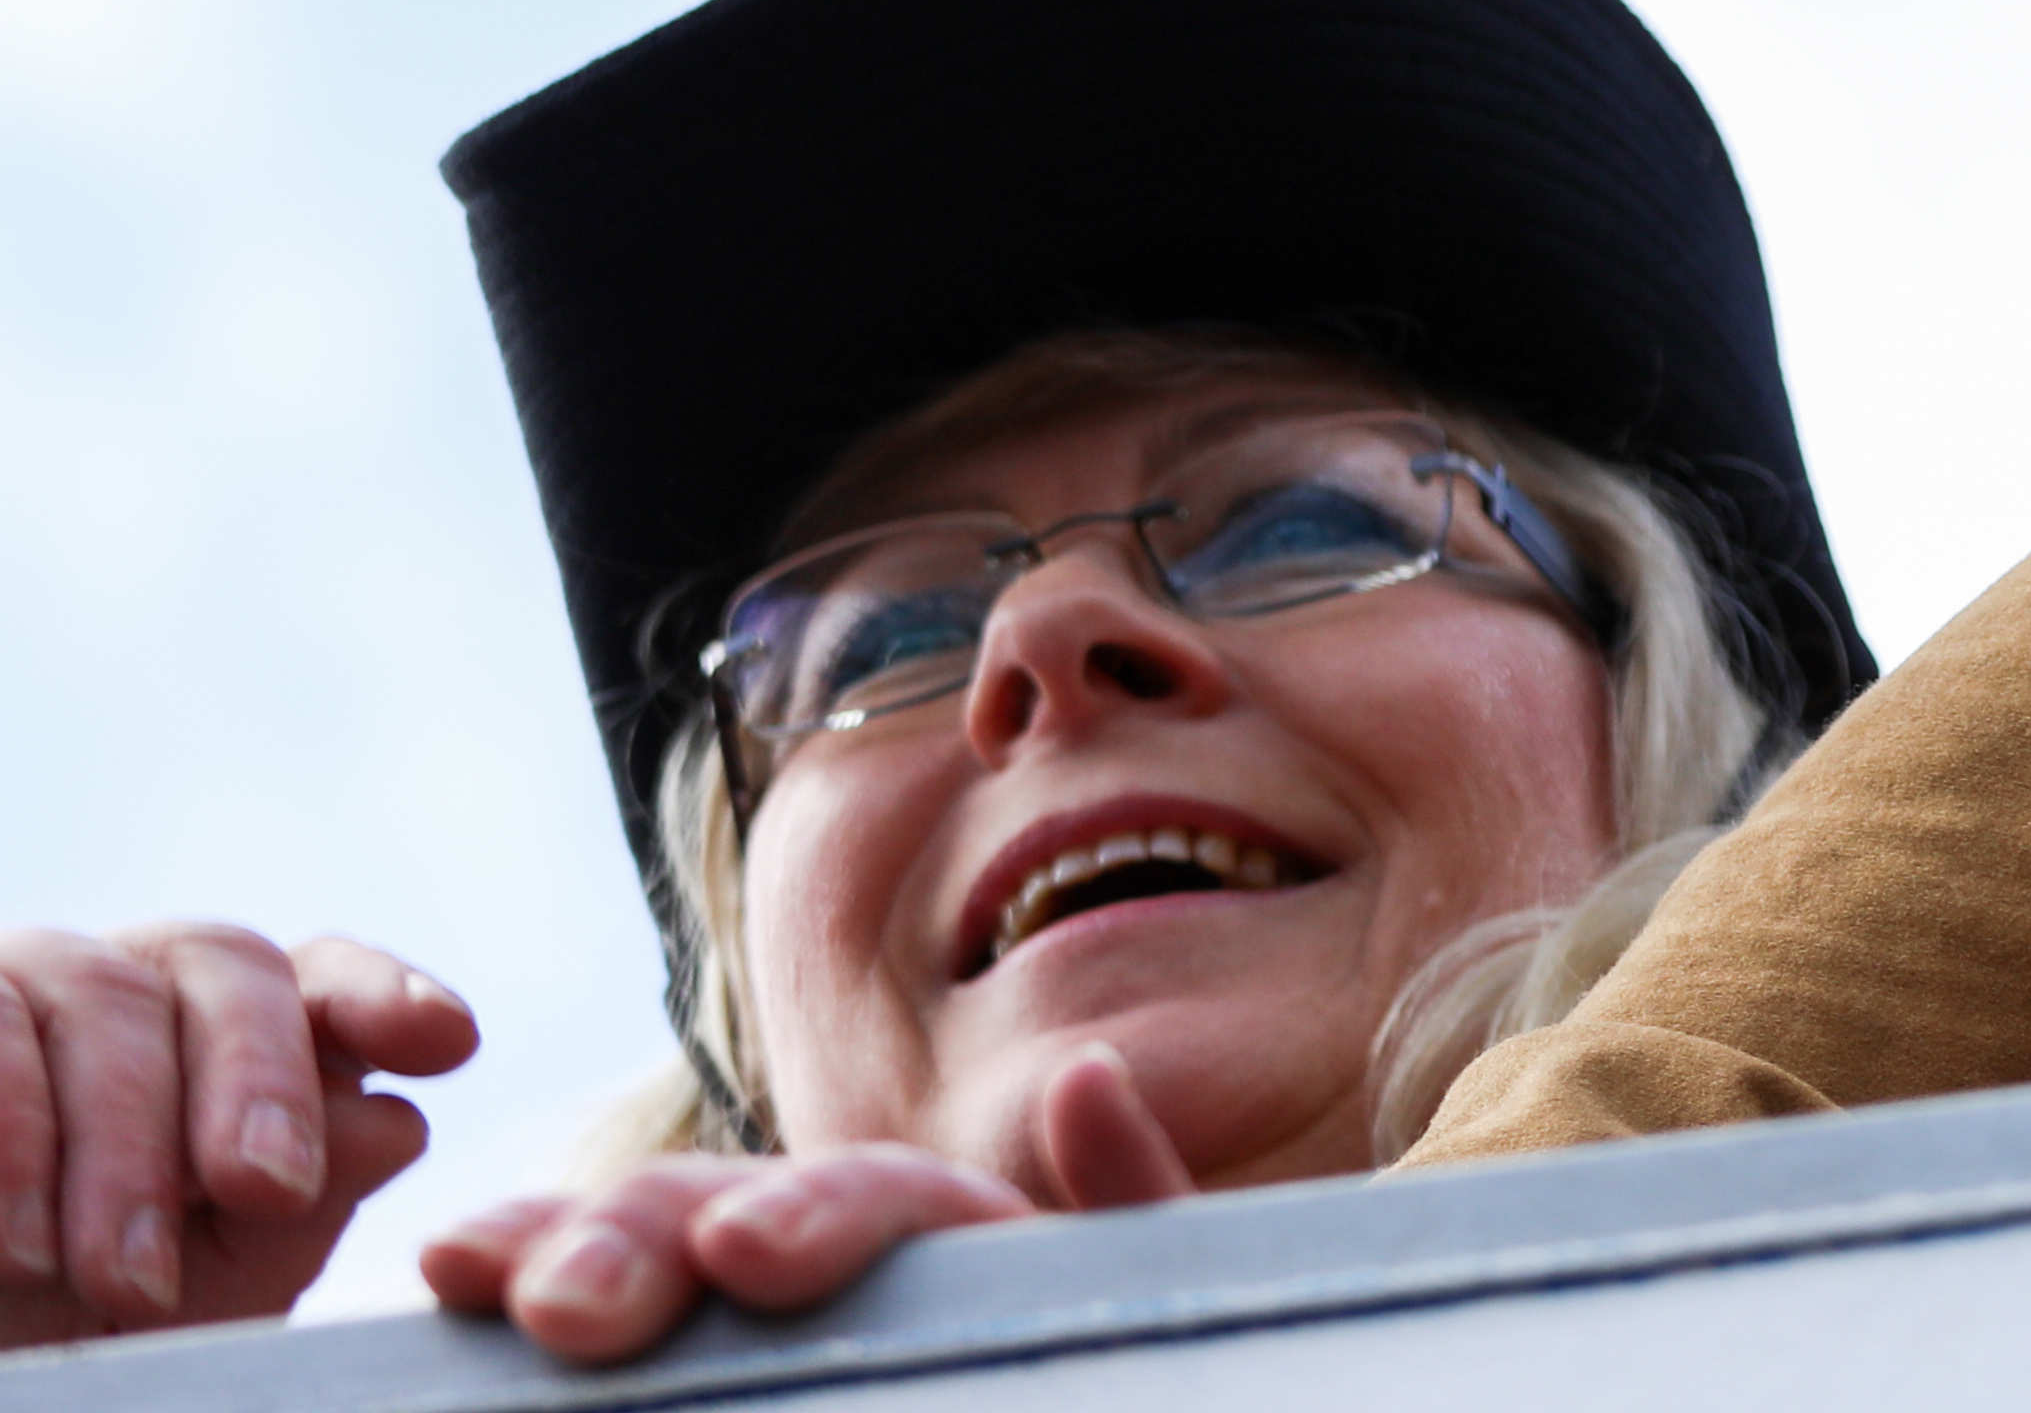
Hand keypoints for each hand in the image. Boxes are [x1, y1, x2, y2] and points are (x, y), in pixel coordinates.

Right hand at [0, 921, 477, 1341]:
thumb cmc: (83, 1320)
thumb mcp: (206, 1283)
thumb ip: (297, 1208)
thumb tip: (392, 1118)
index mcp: (226, 1037)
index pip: (321, 976)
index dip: (381, 995)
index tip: (446, 1041)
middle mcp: (137, 989)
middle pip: (229, 967)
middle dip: (259, 1080)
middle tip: (269, 1188)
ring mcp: (31, 990)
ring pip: (106, 997)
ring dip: (126, 1149)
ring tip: (127, 1279)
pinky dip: (14, 1144)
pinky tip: (29, 1246)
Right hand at [418, 1042, 1193, 1365]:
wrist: (1092, 1391)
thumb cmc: (1124, 1376)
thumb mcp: (1161, 1298)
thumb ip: (1136, 1207)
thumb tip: (1089, 1073)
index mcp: (964, 1235)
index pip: (886, 1200)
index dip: (814, 1216)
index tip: (745, 1256)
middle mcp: (841, 1255)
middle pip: (728, 1210)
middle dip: (639, 1234)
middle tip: (566, 1301)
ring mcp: (746, 1313)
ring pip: (641, 1252)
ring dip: (552, 1247)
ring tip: (464, 1266)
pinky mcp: (697, 1368)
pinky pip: (609, 1340)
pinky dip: (512, 1306)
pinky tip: (446, 1308)